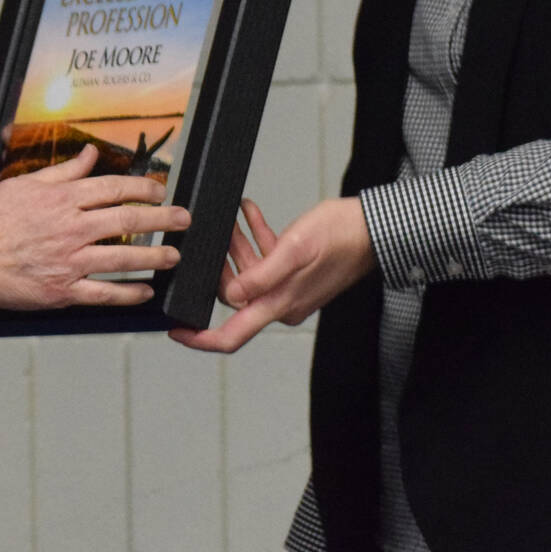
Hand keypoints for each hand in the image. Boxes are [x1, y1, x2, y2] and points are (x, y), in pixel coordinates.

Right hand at [0, 145, 190, 309]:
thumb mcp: (24, 183)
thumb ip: (62, 170)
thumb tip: (90, 153)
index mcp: (63, 198)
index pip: (114, 188)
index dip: (143, 188)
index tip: (160, 190)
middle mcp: (71, 228)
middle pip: (128, 220)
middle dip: (163, 219)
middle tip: (184, 219)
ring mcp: (69, 261)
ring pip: (123, 257)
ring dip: (155, 256)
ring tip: (175, 256)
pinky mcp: (63, 291)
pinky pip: (105, 293)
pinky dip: (129, 292)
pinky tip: (146, 290)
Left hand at [169, 196, 373, 353]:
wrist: (374, 228)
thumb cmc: (340, 236)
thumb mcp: (294, 249)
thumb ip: (260, 275)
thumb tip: (229, 296)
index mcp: (279, 305)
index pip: (231, 337)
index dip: (200, 338)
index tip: (175, 329)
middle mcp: (282, 303)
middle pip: (234, 293)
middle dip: (220, 264)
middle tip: (210, 234)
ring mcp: (289, 288)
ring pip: (248, 272)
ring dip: (235, 245)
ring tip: (229, 217)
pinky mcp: (296, 272)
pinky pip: (265, 259)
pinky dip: (254, 237)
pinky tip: (248, 213)